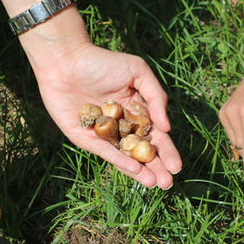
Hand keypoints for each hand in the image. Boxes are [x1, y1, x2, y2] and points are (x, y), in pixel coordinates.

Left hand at [32, 43, 181, 188]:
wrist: (67, 60)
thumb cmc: (103, 62)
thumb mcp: (137, 72)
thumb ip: (155, 97)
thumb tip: (167, 127)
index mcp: (134, 113)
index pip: (154, 136)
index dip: (166, 152)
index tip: (176, 167)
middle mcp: (119, 127)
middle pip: (140, 151)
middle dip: (155, 168)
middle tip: (167, 183)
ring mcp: (102, 135)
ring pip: (124, 156)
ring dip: (139, 171)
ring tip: (154, 184)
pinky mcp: (84, 138)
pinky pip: (105, 151)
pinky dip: (119, 161)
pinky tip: (135, 169)